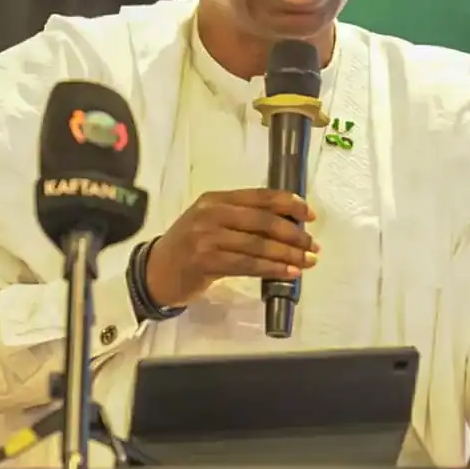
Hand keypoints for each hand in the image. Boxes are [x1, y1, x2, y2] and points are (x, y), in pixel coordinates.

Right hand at [144, 189, 319, 306]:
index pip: (260, 196)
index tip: (310, 215)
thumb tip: (287, 222)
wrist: (156, 271)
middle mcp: (211, 214)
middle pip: (263, 220)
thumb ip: (241, 217)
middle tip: (313, 244)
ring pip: (259, 245)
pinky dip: (273, 268)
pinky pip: (248, 265)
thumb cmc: (190, 245)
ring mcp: (207, 238)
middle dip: (294, 233)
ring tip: (309, 260)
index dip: (289, 203)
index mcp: (216, 199)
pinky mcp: (207, 262)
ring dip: (289, 253)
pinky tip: (290, 272)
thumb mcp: (210, 220)